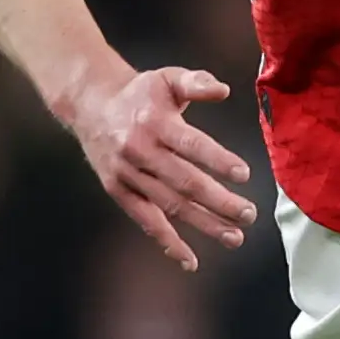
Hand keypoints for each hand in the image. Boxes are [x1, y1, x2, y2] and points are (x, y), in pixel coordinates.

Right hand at [68, 65, 258, 269]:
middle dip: (219, 201)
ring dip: (203, 224)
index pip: (190, 145)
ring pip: (170, 205)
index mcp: (155, 122)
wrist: (91, 105)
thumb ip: (196, 82)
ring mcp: (128, 174)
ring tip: (235, 237)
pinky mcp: (119, 192)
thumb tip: (224, 90)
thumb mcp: (167, 78)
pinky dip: (167, 242)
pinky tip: (190, 260)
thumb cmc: (141, 94)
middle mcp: (140, 151)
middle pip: (184, 182)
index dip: (217, 160)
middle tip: (249, 214)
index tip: (244, 174)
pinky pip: (145, 221)